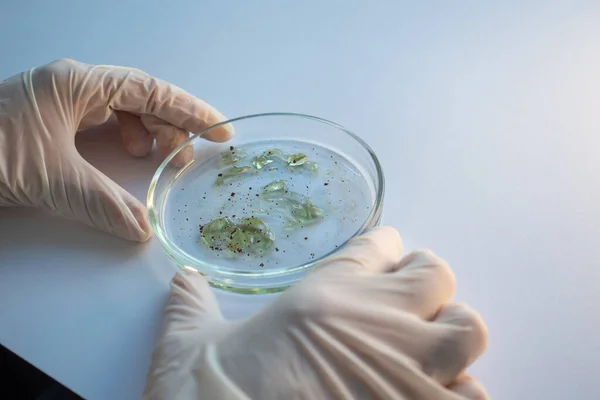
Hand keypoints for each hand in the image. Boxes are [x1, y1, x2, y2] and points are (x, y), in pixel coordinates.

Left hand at [0, 59, 232, 240]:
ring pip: (122, 113)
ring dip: (148, 134)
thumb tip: (143, 231)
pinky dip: (122, 143)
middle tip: (194, 156)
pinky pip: (101, 127)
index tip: (219, 131)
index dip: (190, 112)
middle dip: (172, 126)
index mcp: (77, 83)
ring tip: (164, 160)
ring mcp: (60, 104)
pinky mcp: (51, 124)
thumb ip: (102, 204)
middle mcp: (72, 87)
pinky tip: (127, 158)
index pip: (150, 90)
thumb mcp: (49, 178)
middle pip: (140, 99)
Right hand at [144, 227, 488, 399]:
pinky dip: (460, 393)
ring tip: (430, 355)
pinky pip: (473, 395)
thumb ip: (192, 307)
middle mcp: (376, 324)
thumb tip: (184, 283)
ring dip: (452, 341)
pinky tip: (435, 398)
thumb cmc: (211, 395)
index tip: (383, 258)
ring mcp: (408, 372)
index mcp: (324, 296)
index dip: (384, 249)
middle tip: (410, 307)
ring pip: (468, 331)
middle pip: (437, 277)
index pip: (379, 245)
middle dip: (428, 288)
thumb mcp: (188, 347)